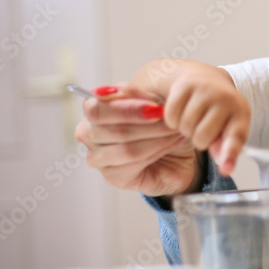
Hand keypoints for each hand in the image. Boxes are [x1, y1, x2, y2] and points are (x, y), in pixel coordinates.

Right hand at [75, 83, 198, 196]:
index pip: (95, 108)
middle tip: (170, 118)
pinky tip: (172, 143)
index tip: (155, 106)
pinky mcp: (114, 177)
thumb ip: (136, 95)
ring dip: (156, 137)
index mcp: (93, 111)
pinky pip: (135, 163)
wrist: (179, 150)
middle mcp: (89, 135)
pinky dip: (159, 150)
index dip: (126, 108)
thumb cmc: (161, 122)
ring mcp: (99, 158)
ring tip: (176, 130)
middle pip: (109, 130)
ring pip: (125, 148)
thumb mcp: (153, 101)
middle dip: (146, 123)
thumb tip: (120, 92)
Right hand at [161, 63, 250, 174]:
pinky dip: (172, 119)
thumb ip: (226, 149)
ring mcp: (205, 89)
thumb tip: (225, 168)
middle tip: (201, 128)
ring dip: (185, 128)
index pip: (235, 138)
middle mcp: (225, 98)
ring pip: (185, 126)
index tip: (226, 169)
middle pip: (201, 137)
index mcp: (241, 113)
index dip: (229, 154)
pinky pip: (171, 115)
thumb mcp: (228, 129)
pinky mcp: (185, 84)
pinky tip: (181, 112)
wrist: (205, 78)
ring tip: (193, 118)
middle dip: (198, 138)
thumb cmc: (218, 109)